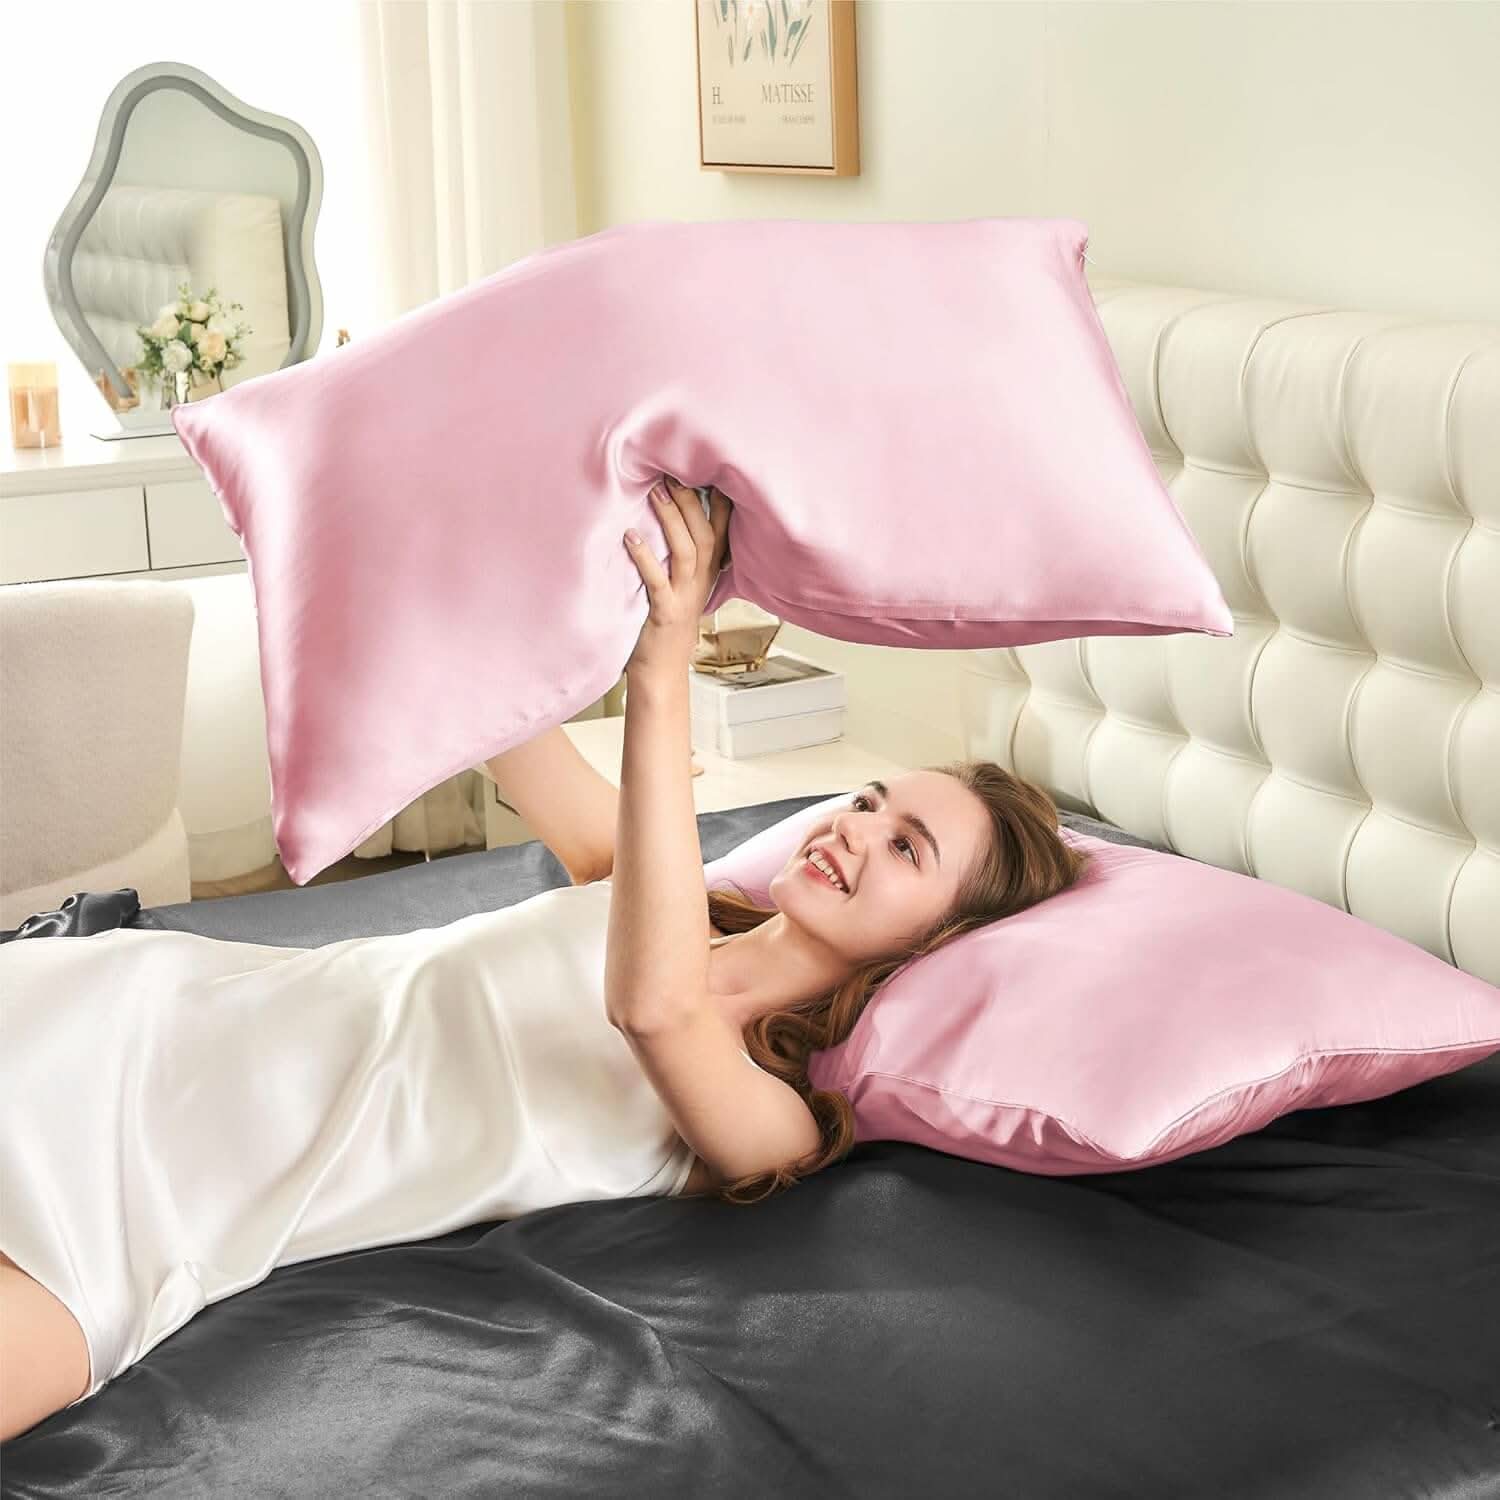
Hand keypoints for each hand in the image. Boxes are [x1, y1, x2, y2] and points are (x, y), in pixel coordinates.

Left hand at [623, 476, 731, 679]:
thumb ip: (682, 554)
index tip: (708, 467)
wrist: (661, 673)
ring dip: (672, 519)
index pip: (724, 530)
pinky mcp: (664, 613)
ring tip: (655, 491)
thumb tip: (667, 511)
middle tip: (672, 469)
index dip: (721, 500)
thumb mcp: (682, 585)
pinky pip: (657, 581)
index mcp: (708, 573)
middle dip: (691, 500)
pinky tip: (630, 536)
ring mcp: (684, 597)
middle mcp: (701, 582)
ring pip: (688, 551)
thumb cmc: (664, 625)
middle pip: (706, 534)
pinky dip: (644, 557)